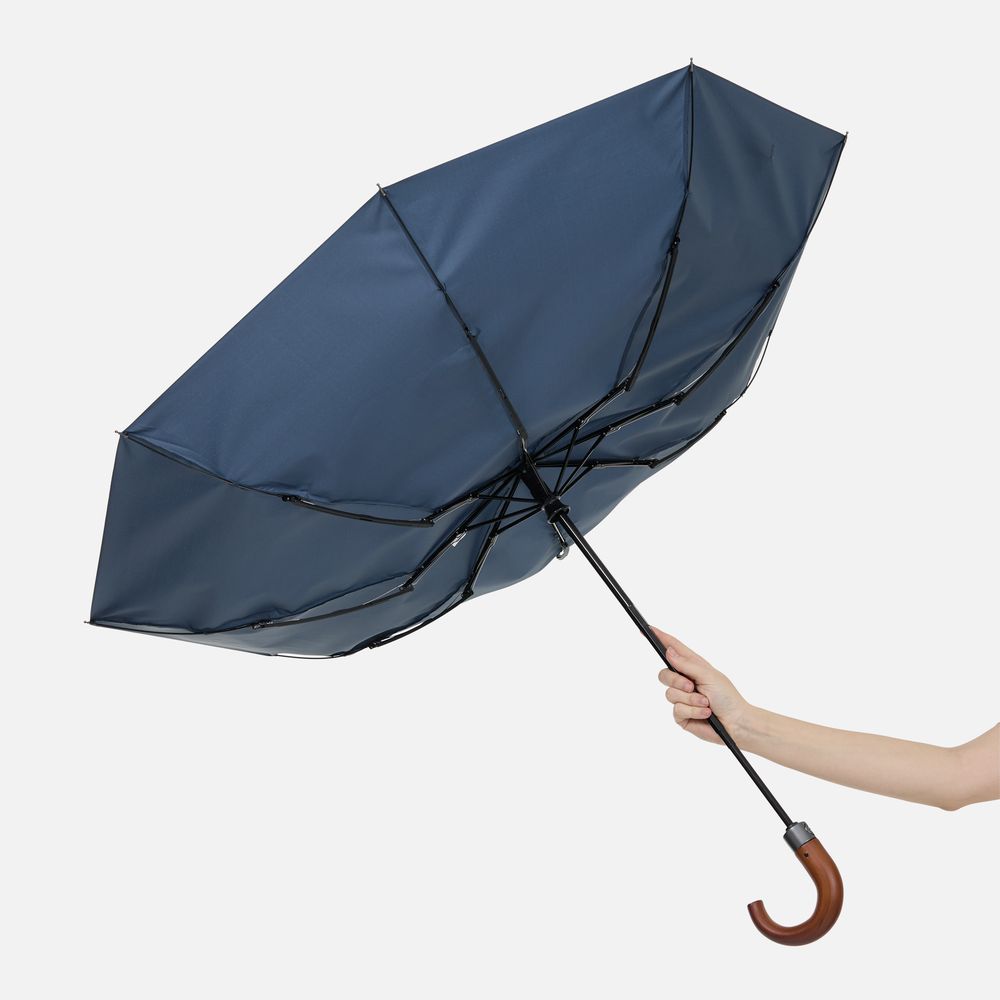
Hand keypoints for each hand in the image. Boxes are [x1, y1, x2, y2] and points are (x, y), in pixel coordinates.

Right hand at [653, 628, 750, 743]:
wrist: (735, 723)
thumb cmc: (727, 697)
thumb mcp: (708, 675)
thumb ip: (686, 664)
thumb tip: (668, 651)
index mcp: (692, 666)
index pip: (673, 649)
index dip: (660, 638)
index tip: (648, 629)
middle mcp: (684, 680)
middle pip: (664, 674)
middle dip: (676, 681)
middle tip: (691, 686)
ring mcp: (682, 698)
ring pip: (670, 694)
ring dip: (690, 699)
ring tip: (705, 703)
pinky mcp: (681, 714)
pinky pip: (677, 710)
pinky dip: (692, 711)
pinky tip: (705, 713)